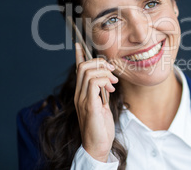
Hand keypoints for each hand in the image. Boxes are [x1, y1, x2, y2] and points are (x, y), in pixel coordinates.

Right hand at [74, 43, 118, 161]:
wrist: (98, 146)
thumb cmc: (101, 127)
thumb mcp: (102, 105)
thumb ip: (102, 91)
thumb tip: (108, 78)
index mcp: (81, 93)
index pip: (77, 70)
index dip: (78, 56)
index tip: (79, 45)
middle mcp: (78, 95)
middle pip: (83, 66)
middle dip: (100, 63)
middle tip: (112, 72)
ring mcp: (82, 100)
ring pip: (88, 71)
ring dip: (104, 72)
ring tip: (113, 83)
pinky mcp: (89, 106)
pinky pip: (93, 83)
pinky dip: (104, 81)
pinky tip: (110, 89)